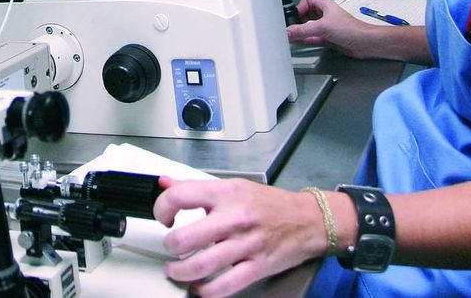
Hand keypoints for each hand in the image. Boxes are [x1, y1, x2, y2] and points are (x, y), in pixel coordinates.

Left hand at [152, 176, 326, 296]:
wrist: (308, 220)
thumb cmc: (270, 204)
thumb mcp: (233, 186)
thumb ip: (196, 187)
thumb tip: (165, 183)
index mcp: (226, 193)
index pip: (180, 196)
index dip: (162, 209)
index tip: (164, 217)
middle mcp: (235, 218)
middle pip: (185, 238)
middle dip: (170, 247)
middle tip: (171, 247)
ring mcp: (245, 245)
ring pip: (200, 266)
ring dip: (180, 272)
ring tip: (177, 270)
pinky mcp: (256, 267)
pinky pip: (224, 286)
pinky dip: (205, 291)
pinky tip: (199, 287)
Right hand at [286, 0, 377, 55]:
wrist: (365, 43)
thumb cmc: (349, 29)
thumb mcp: (323, 27)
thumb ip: (303, 30)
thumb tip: (288, 31)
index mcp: (325, 6)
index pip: (307, 1)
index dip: (299, 7)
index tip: (293, 17)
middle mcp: (325, 15)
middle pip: (306, 15)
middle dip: (298, 21)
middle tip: (290, 28)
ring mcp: (327, 27)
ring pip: (309, 27)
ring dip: (301, 32)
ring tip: (291, 36)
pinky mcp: (329, 38)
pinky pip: (313, 38)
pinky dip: (306, 40)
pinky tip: (299, 43)